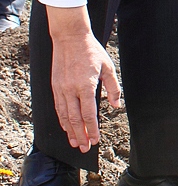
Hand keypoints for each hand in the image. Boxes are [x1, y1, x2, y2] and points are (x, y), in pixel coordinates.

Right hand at [47, 6, 121, 151]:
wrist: (70, 37)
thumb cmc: (91, 51)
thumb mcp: (108, 67)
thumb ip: (113, 88)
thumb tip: (115, 105)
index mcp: (86, 85)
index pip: (88, 114)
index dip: (92, 129)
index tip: (95, 140)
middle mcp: (71, 89)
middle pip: (74, 119)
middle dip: (80, 135)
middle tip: (84, 148)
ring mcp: (61, 88)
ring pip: (64, 116)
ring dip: (70, 131)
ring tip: (75, 143)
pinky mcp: (55, 86)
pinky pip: (58, 107)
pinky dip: (62, 120)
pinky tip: (66, 127)